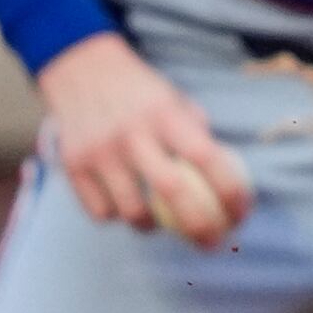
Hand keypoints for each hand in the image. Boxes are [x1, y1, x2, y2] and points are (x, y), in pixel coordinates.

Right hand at [35, 32, 253, 247]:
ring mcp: (99, 151)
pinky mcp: (72, 166)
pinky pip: (100, 213)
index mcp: (165, 114)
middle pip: (172, 192)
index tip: (240, 214)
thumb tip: (230, 179)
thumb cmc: (141, 94)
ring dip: (153, 228)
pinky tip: (125, 209)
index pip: (207, 158)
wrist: (81, 69)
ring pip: (132, 212)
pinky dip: (117, 218)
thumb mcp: (174, 101)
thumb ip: (198, 137)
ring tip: (161, 224)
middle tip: (212, 243)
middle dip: (199, 227)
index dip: (230, 191)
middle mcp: (132, 133)